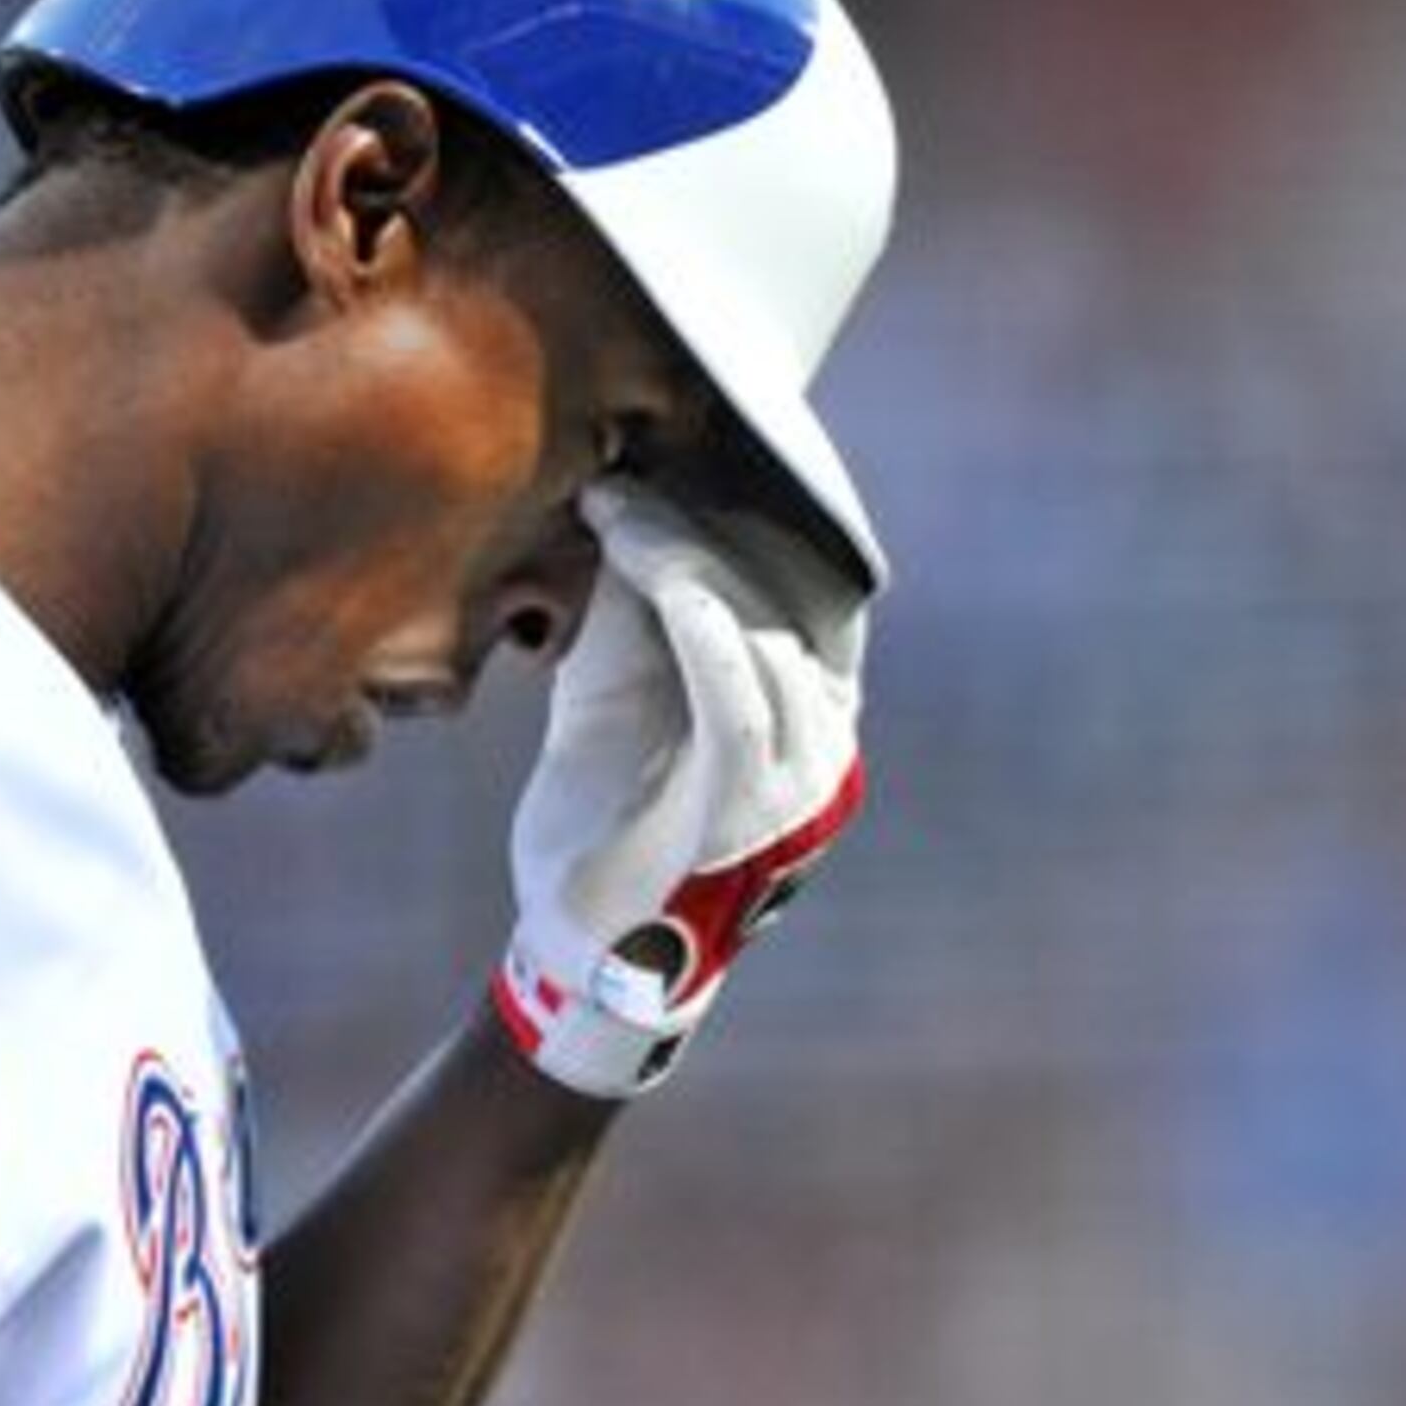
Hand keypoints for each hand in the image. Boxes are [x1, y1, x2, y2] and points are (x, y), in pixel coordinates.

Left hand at [492, 484, 868, 1096]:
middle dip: (711, 524)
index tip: (683, 456)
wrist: (580, 949)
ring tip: (618, 509)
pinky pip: (736, 698)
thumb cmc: (601, 818)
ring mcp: (797, 784)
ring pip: (763, 636)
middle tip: (631, 471)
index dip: (756, 517)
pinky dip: (699, 621)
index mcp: (812, 712)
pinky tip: (654, 566)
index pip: (811, 589)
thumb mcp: (615, 695)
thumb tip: (623, 504)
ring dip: (687, 558)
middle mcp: (825, 744)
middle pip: (787, 600)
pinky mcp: (744, 813)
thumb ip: (632, 613)